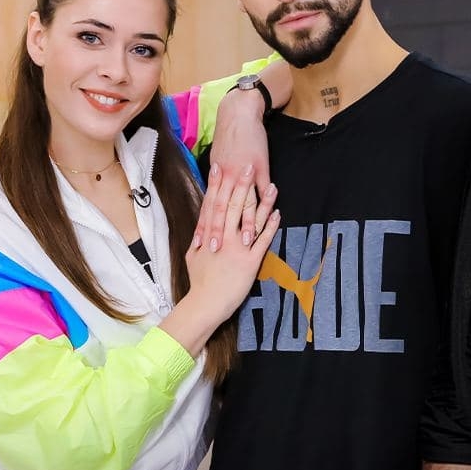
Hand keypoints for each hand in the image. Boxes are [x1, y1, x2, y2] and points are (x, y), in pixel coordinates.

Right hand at [186, 163, 278, 324]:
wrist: (206, 304)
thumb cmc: (200, 283)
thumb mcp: (193, 258)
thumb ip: (198, 241)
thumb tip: (200, 229)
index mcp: (208, 235)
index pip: (213, 204)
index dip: (217, 185)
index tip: (220, 166)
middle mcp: (223, 238)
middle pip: (232, 206)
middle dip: (241, 185)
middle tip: (247, 165)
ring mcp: (237, 249)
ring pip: (250, 220)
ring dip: (261, 202)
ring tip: (271, 186)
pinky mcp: (250, 261)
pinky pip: (262, 240)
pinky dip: (270, 226)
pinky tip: (277, 213)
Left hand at [199, 86, 270, 250]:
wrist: (240, 114)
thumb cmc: (229, 137)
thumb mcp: (218, 158)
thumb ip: (218, 179)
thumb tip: (215, 196)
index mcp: (216, 177)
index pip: (208, 206)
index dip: (204, 226)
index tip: (199, 245)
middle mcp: (227, 178)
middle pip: (222, 209)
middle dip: (219, 231)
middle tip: (216, 251)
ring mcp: (245, 174)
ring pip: (242, 204)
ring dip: (243, 225)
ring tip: (243, 244)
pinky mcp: (260, 168)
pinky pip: (261, 192)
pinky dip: (263, 207)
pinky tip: (267, 219)